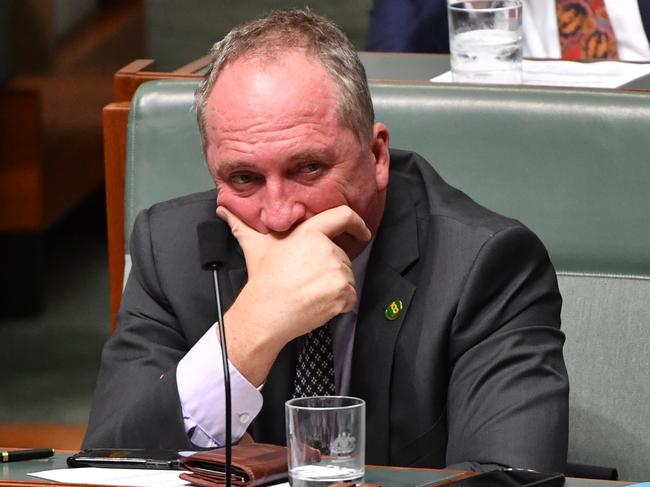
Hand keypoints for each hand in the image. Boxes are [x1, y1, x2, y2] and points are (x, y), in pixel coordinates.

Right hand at [216, 205, 370, 384]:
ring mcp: (336, 272)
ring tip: (310, 292)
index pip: (342, 216)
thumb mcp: (255, 247)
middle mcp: (326, 249)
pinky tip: (318, 304)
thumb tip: (223, 210)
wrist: (265, 314)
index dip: (356, 223)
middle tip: (308, 281)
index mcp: (309, 233)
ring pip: (347, 278)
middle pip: (343, 257)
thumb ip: (242, 225)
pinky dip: (340, 304)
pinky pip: (351, 297)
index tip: (362, 231)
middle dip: (330, 270)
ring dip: (334, 288)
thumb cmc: (263, 281)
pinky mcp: (341, 293)